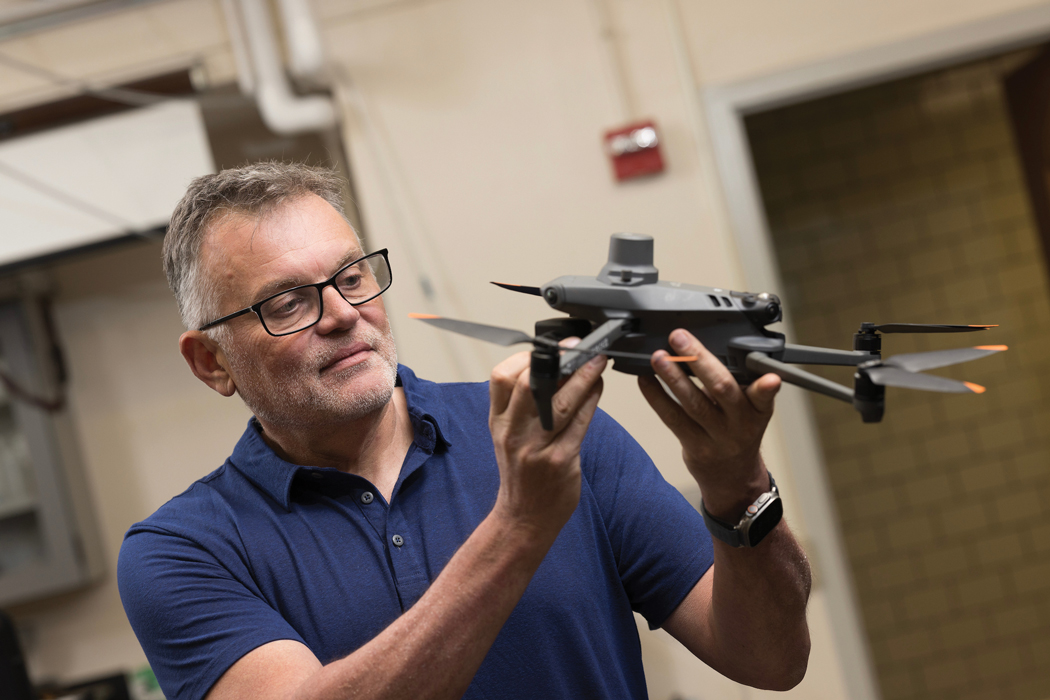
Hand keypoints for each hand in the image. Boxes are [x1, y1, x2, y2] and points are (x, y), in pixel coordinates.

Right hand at [488, 346, 605, 539]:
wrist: (524, 517)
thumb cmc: (522, 472)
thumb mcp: (509, 435)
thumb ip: (524, 404)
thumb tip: (556, 365)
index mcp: (497, 421)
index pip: (501, 377)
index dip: (527, 356)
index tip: (549, 347)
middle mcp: (513, 433)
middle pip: (530, 384)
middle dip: (560, 361)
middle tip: (579, 348)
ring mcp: (536, 448)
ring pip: (561, 401)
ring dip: (584, 376)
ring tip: (597, 362)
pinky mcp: (561, 461)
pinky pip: (581, 422)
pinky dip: (592, 400)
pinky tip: (598, 388)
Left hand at [638, 329, 779, 520]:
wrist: (733, 477)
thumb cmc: (739, 432)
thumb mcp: (751, 409)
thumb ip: (739, 384)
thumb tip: (705, 348)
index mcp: (758, 410)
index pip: (764, 396)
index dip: (767, 388)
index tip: (770, 378)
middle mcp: (740, 424)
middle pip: (721, 389)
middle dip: (699, 360)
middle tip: (680, 338)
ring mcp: (717, 437)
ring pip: (693, 404)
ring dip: (672, 377)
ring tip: (658, 357)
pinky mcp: (694, 446)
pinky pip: (673, 419)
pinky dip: (656, 397)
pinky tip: (646, 380)